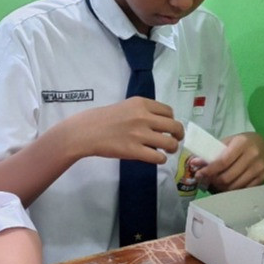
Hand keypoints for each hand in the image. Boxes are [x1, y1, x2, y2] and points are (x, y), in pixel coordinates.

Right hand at [65, 97, 183, 163]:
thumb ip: (142, 111)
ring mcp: (139, 134)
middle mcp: (143, 117)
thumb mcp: (125, 106)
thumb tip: (160, 122)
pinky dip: (160, 159)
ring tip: (167, 150)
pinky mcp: (134, 151)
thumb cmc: (102, 119)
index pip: (169, 111)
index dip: (171, 120)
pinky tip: (155, 157)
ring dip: (172, 148)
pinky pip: (158, 157)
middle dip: (178, 134)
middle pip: (174, 126)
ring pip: (170, 143)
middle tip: (175, 140)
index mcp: (141, 103)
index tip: (168, 126)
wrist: (84, 132)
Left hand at [192, 131, 263, 190]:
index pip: (222, 162)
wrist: (263, 144)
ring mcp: (260, 168)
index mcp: (242, 144)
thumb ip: (212, 153)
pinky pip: (243, 190)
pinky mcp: (263, 178)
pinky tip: (226, 187)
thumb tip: (194, 164)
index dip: (208, 171)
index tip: (199, 174)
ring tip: (214, 184)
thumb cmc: (242, 142)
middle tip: (205, 180)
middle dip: (213, 181)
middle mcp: (253, 156)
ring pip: (235, 186)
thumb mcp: (227, 142)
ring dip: (221, 188)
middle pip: (227, 177)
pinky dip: (232, 191)